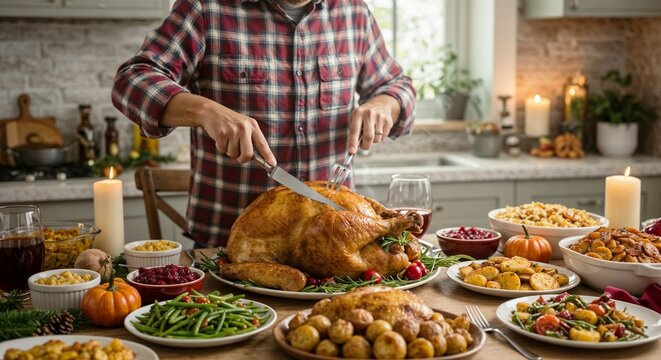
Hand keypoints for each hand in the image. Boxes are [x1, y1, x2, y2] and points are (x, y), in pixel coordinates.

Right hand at [162, 93, 276, 164]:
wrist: (211, 111)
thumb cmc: (230, 122)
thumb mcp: (244, 126)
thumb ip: (251, 139)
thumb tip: (258, 158)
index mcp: (253, 126)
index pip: (263, 144)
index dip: (268, 155)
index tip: (273, 164)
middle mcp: (244, 128)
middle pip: (248, 154)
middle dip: (242, 159)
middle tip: (239, 156)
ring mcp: (233, 130)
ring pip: (233, 154)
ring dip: (229, 151)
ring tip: (227, 139)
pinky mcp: (222, 133)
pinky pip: (223, 150)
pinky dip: (221, 147)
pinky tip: (220, 137)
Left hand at [347, 94, 400, 153]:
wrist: (380, 104)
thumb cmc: (363, 116)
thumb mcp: (355, 119)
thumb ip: (353, 132)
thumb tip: (353, 148)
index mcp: (358, 113)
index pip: (355, 130)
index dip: (352, 142)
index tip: (351, 152)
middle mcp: (369, 114)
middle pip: (368, 137)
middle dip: (365, 146)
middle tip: (363, 146)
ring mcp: (380, 117)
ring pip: (376, 139)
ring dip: (372, 141)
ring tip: (371, 133)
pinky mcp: (388, 121)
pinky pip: (383, 137)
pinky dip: (379, 137)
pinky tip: (378, 130)